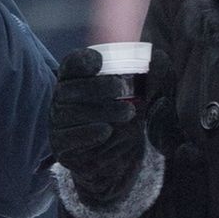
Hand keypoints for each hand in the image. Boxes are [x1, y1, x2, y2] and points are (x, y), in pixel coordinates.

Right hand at [50, 48, 152, 205]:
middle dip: (97, 86)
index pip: (72, 64)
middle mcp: (63, 99)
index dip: (82, 60)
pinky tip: (106, 131)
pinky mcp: (62, 146)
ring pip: (70, 113)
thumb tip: (159, 58)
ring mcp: (59, 123)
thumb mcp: (142, 97)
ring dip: (102, 110)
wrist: (119, 158)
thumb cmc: (127, 117)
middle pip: (70, 88)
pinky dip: (88, 132)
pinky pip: (69, 138)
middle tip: (122, 89)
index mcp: (78, 80)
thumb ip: (150, 77)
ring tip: (129, 112)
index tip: (100, 61)